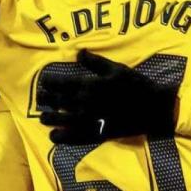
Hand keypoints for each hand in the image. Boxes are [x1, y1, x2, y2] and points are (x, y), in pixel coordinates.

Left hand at [38, 51, 177, 144]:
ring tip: (42, 118)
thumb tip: (78, 53)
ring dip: (50, 118)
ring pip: (62, 119)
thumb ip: (95, 61)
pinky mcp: (96, 133)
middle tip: (40, 100)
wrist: (151, 108)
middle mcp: (84, 103)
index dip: (50, 83)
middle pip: (59, 102)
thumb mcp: (116, 68)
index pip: (62, 83)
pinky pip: (74, 137)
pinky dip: (62, 137)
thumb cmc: (135, 85)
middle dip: (47, 100)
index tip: (43, 83)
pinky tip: (53, 137)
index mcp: (89, 85)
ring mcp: (89, 120)